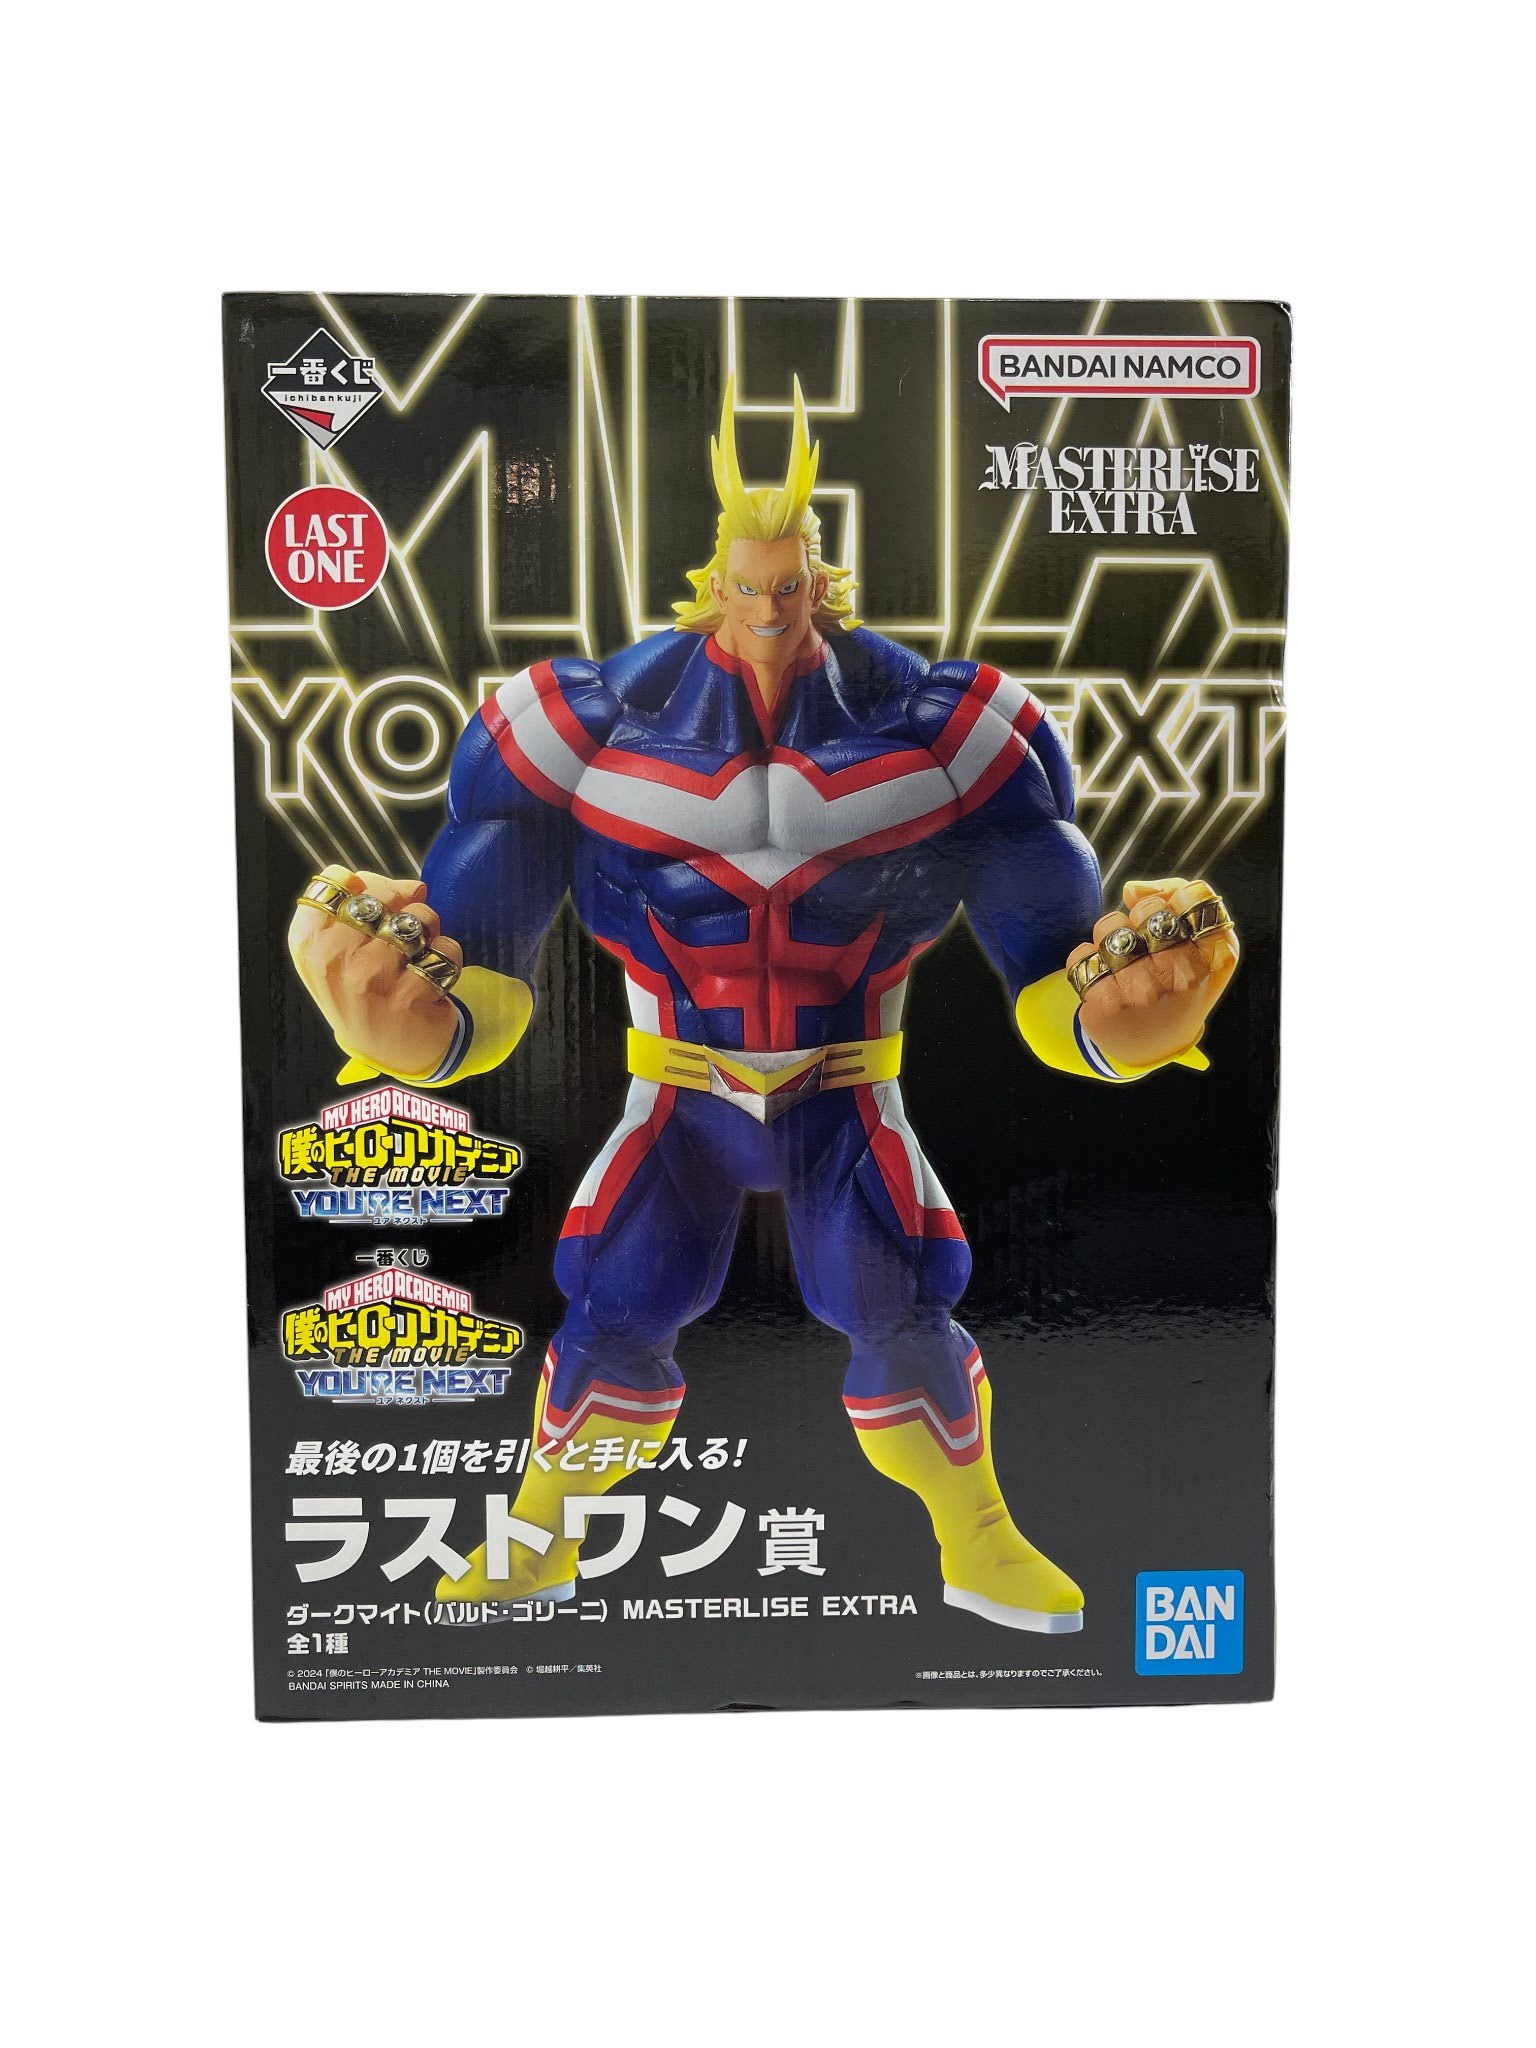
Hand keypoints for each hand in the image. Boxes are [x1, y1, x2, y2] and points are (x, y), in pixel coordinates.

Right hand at [288, 865, 461, 1078]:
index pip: (337, 880)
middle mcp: (332, 960)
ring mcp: (368, 980)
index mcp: (308, 942)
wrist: (387, 1051)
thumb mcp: (340, 948)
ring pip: (417, 919)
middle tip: (403, 933)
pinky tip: (433, 976)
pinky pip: (444, 950)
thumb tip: (413, 885)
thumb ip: (362, 904)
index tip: (374, 910)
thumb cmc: (364, 990)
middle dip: (404, 903)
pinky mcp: (406, 998)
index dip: (367, 885)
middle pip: (381, 894)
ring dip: (430, 930)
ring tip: (419, 954)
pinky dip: (448, 957)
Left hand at [1065, 877, 1239, 1069]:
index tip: (1174, 918)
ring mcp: (1143, 991)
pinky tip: (1103, 978)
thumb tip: (1131, 890)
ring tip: (1122, 960)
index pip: (1193, 897)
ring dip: (1109, 936)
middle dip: (1140, 917)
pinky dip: (1087, 960)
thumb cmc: (1179, 984)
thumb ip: (1179, 901)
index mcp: (1213, 959)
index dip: (1177, 898)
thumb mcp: (1203, 947)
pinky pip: (1081, 955)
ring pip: (1110, 927)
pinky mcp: (1106, 1004)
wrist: (1154, 1046)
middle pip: (1148, 909)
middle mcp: (1182, 977)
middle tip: (1146, 942)